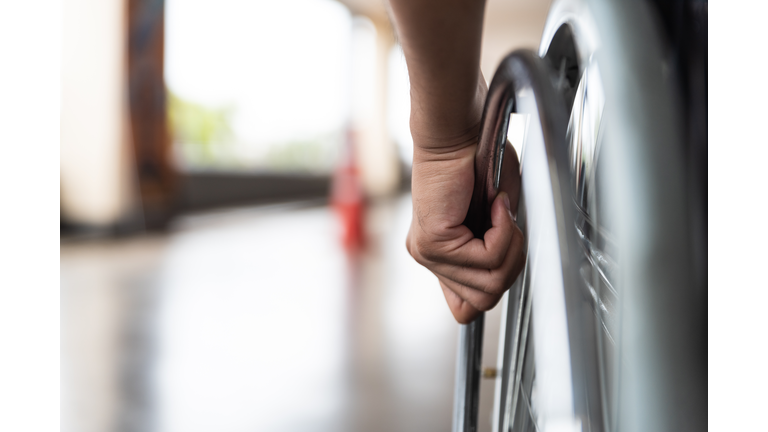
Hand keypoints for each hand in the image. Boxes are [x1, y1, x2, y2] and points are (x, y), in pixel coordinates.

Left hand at [406, 134, 524, 323]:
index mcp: (442, 257)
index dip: (495, 284)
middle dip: (511, 263)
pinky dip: (502, 231)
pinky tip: (495, 204)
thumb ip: (499, 252)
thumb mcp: (499, 219)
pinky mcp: (433, 242)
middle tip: (508, 224)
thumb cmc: (481, 162)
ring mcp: (428, 253)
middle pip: (485, 301)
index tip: (504, 246)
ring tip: (501, 212)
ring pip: (490, 284)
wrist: (462, 131)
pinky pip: (486, 259)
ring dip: (509, 246)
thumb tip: (506, 275)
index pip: (465, 309)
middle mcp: (430, 258)